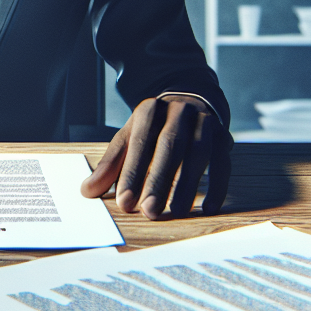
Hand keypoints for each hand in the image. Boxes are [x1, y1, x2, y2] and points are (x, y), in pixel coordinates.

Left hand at [80, 95, 231, 218]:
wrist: (189, 98)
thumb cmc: (154, 126)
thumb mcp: (129, 136)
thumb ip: (111, 163)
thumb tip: (87, 191)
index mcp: (149, 110)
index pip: (139, 142)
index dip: (131, 173)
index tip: (124, 202)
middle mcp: (178, 111)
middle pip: (169, 145)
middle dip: (159, 180)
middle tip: (150, 211)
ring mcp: (203, 121)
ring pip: (198, 153)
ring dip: (188, 185)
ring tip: (177, 212)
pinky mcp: (223, 136)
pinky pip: (223, 162)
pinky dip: (218, 186)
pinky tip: (209, 208)